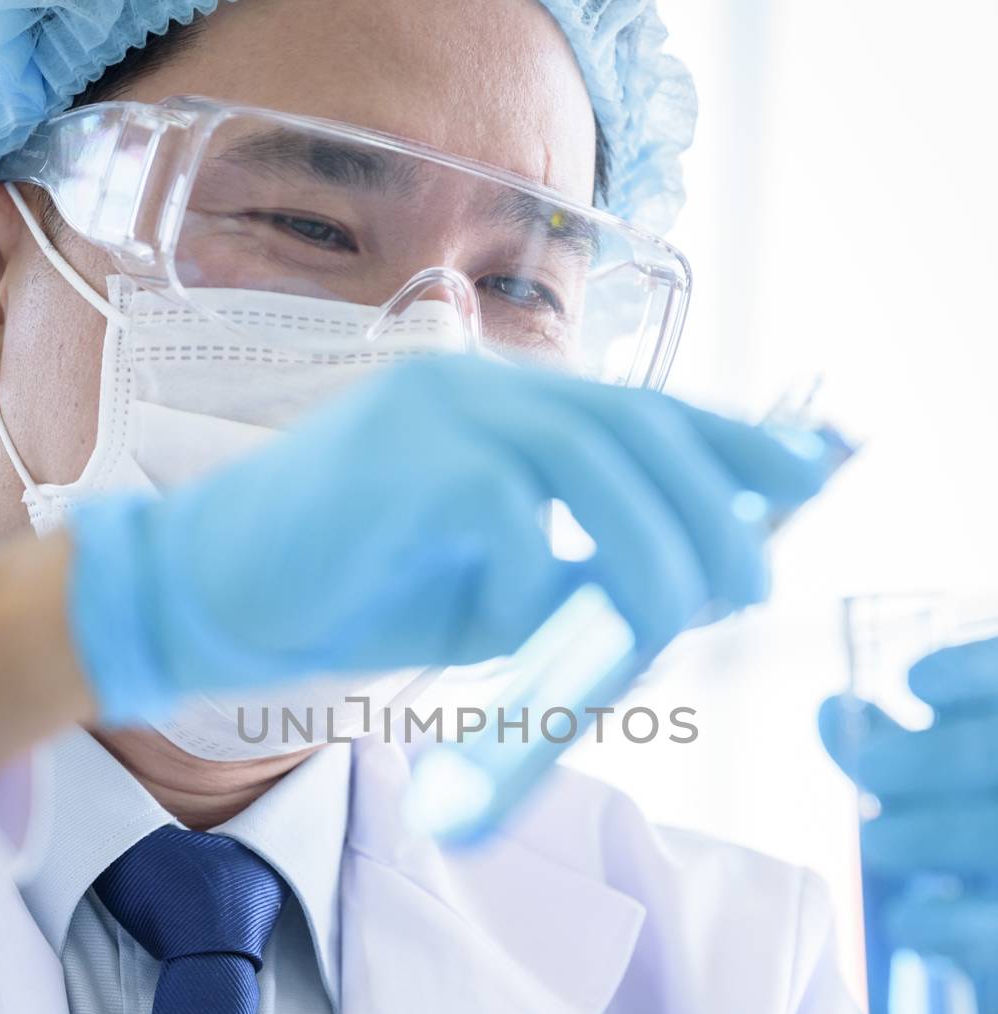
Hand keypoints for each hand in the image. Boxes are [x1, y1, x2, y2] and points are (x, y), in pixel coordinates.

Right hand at [66, 352, 828, 720]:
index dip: (734, 441)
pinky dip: (531, 584)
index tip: (808, 478)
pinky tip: (505, 625)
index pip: (644, 409)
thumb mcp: (490, 588)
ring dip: (652, 552)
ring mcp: (436, 416)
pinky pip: (509, 521)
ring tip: (674, 618)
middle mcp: (476, 388)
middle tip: (750, 586)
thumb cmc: (350, 593)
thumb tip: (677, 593)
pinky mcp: (401, 463)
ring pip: (594, 464)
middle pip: (639, 431)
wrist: (206, 596)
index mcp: (500, 404)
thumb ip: (573, 574)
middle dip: (718, 511)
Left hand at [819, 636, 997, 1013]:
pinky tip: (908, 917)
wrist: (982, 963)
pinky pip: (981, 931)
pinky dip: (933, 921)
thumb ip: (895, 751)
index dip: (970, 672)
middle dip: (922, 761)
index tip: (914, 680)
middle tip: (871, 772)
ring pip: (988, 837)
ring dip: (917, 835)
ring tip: (878, 840)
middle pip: (992, 758)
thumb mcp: (942, 800)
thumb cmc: (970, 865)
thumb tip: (831, 708)